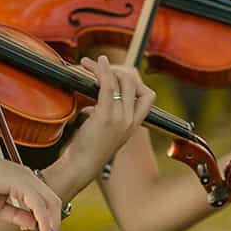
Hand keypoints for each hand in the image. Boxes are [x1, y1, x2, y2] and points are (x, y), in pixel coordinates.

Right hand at [0, 149, 61, 230]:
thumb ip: (17, 215)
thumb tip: (33, 224)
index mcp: (22, 180)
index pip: (45, 200)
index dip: (49, 218)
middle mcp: (28, 177)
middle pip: (53, 201)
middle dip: (56, 222)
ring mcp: (26, 178)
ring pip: (50, 202)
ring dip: (52, 223)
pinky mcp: (21, 182)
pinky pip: (38, 203)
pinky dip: (44, 219)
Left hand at [66, 55, 153, 174]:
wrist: (82, 166)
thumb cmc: (89, 150)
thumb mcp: (105, 131)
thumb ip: (107, 115)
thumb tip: (95, 98)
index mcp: (134, 124)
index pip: (148, 96)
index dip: (135, 81)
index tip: (118, 76)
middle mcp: (131, 120)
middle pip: (134, 83)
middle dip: (117, 70)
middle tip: (99, 67)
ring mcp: (120, 118)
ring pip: (121, 82)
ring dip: (105, 68)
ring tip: (89, 63)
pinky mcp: (106, 117)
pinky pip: (108, 86)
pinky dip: (102, 71)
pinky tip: (94, 64)